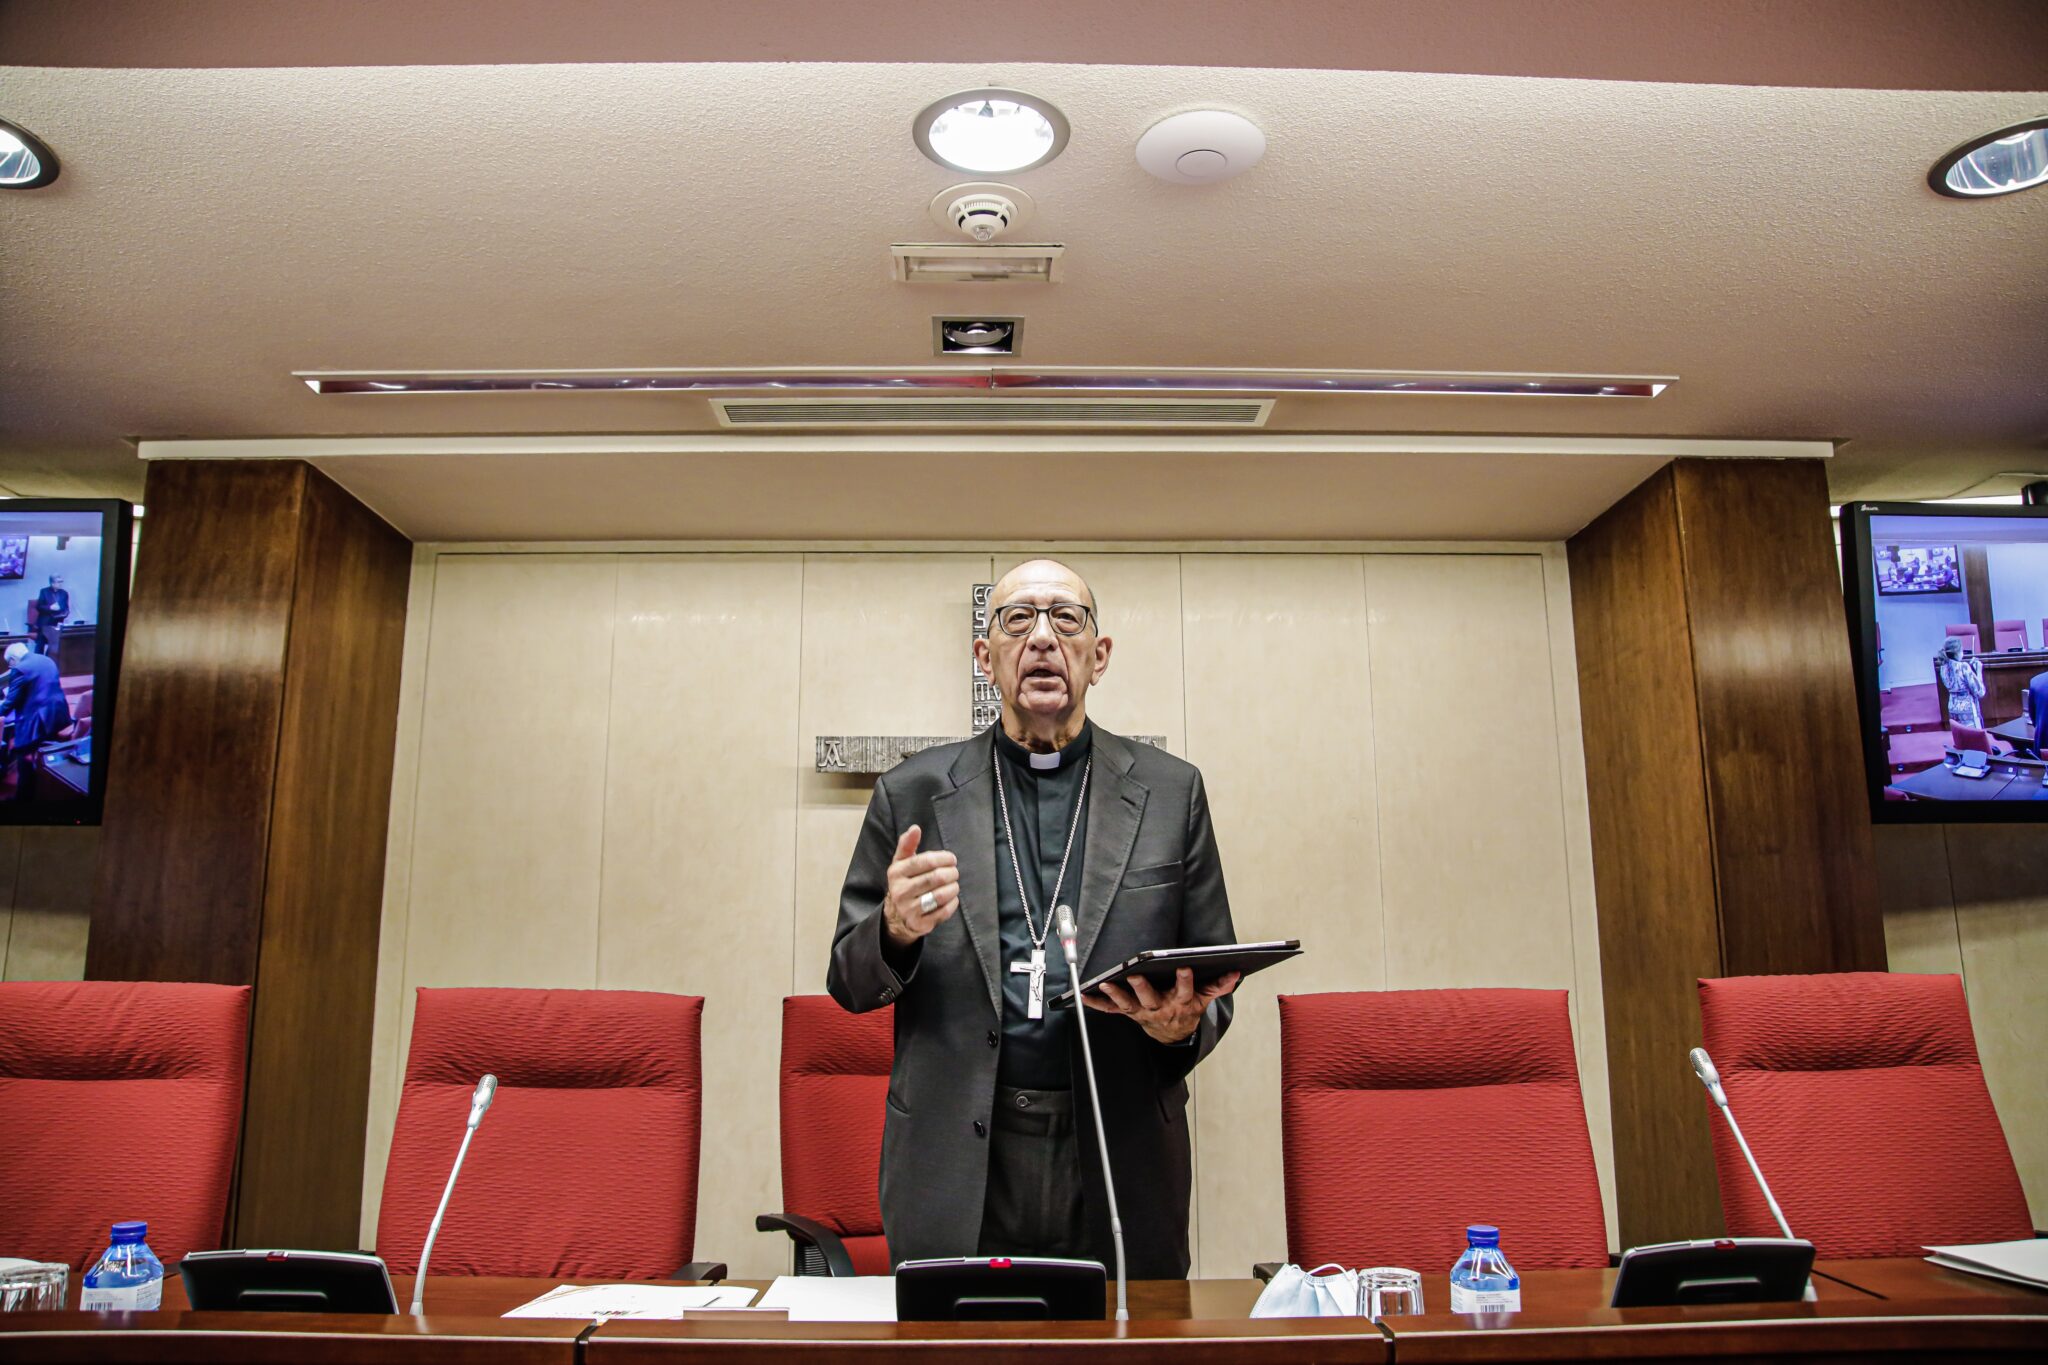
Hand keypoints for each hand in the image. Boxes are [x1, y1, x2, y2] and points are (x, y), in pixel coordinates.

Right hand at [883, 824, 958, 947]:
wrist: (897, 917)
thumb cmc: (904, 882)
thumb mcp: (901, 863)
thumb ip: (907, 845)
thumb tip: (915, 828)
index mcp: (896, 873)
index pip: (925, 861)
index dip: (943, 858)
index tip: (952, 859)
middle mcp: (900, 891)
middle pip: (936, 878)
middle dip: (951, 873)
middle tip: (954, 872)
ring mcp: (909, 909)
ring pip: (940, 895)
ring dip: (953, 888)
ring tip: (954, 884)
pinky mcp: (919, 923)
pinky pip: (943, 912)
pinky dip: (952, 903)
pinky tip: (951, 898)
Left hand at [1085, 968, 1240, 1044]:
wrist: (1173, 1035)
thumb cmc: (1186, 1010)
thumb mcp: (1204, 1000)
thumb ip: (1218, 986)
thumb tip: (1234, 973)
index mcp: (1180, 1003)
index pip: (1184, 991)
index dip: (1184, 980)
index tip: (1183, 967)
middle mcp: (1159, 1008)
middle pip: (1151, 998)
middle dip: (1143, 987)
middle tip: (1135, 974)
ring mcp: (1142, 1013)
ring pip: (1128, 1004)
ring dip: (1116, 994)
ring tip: (1106, 983)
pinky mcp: (1129, 1014)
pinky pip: (1111, 1010)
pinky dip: (1097, 1003)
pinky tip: (1083, 995)